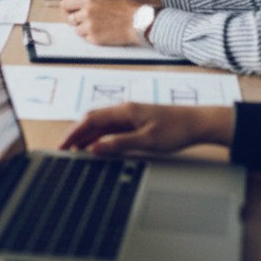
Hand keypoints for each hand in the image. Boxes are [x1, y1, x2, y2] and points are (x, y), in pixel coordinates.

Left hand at [61, 0, 144, 45]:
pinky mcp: (95, 38)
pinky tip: (102, 32)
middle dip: (75, 20)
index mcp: (88, 0)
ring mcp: (90, 26)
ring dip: (83, 29)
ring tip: (96, 26)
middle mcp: (86, 13)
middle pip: (69, 18)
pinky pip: (86, 38)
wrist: (138, 21)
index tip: (70, 11)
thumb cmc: (124, 7)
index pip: (65, 4)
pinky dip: (91, 36)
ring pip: (76, 30)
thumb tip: (73, 1)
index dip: (67, 8)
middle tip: (83, 20)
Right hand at [61, 103, 234, 155]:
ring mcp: (129, 116)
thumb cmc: (176, 129)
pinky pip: (111, 128)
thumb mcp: (147, 141)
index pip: (91, 119)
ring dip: (87, 136)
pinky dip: (100, 137)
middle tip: (64, 150)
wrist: (198, 123)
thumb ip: (120, 144)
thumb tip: (96, 148)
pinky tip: (97, 147)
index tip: (63, 145)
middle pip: (92, 120)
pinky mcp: (136, 122)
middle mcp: (124, 110)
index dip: (75, 132)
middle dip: (76, 134)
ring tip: (75, 150)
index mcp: (124, 111)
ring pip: (101, 124)